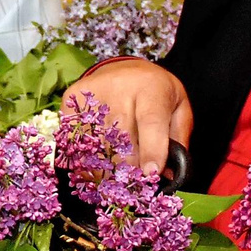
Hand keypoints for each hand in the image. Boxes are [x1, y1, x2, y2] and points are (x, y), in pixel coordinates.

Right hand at [63, 58, 192, 174]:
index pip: (150, 122)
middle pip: (120, 141)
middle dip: (129, 170)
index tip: (151, 174)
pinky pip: (75, 143)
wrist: (124, 69)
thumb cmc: (155, 94)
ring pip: (96, 147)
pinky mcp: (71, 101)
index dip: (151, 150)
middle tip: (134, 181)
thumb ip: (178, 140)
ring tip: (115, 174)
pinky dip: (86, 160)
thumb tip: (169, 173)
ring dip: (106, 169)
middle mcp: (120, 89)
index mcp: (152, 89)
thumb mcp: (179, 109)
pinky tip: (97, 161)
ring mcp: (92, 95)